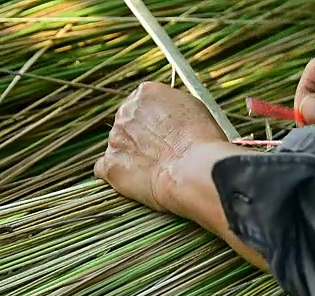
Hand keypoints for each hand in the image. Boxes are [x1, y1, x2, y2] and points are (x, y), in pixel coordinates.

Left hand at [94, 81, 226, 213]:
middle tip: (164, 153)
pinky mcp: (110, 165)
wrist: (195, 169)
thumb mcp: (196, 110)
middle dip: (143, 138)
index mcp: (147, 93)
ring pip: (119, 145)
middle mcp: (126, 111)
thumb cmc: (205, 142)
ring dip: (133, 156)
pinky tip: (139, 180)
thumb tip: (173, 117)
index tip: (168, 134)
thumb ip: (175, 108)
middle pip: (129, 123)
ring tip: (158, 169)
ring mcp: (115, 138)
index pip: (144, 104)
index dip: (158, 122)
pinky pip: (106, 169)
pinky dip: (120, 175)